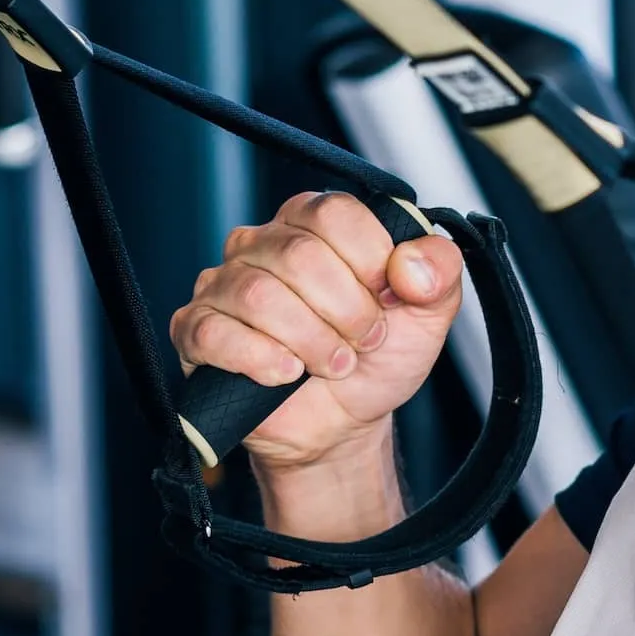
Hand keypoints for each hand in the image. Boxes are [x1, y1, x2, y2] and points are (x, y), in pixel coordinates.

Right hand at [170, 191, 463, 469]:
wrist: (344, 422)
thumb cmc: (377, 356)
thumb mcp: (429, 313)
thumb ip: (438, 272)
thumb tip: (410, 263)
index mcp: (316, 224)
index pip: (333, 213)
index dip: (370, 261)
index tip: (389, 299)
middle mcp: (263, 244)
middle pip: (298, 255)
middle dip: (345, 311)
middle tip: (363, 342)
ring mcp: (223, 285)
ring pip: (258, 295)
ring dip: (310, 340)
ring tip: (333, 365)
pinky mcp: (196, 331)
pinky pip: (213, 333)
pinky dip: (261, 359)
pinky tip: (286, 374)